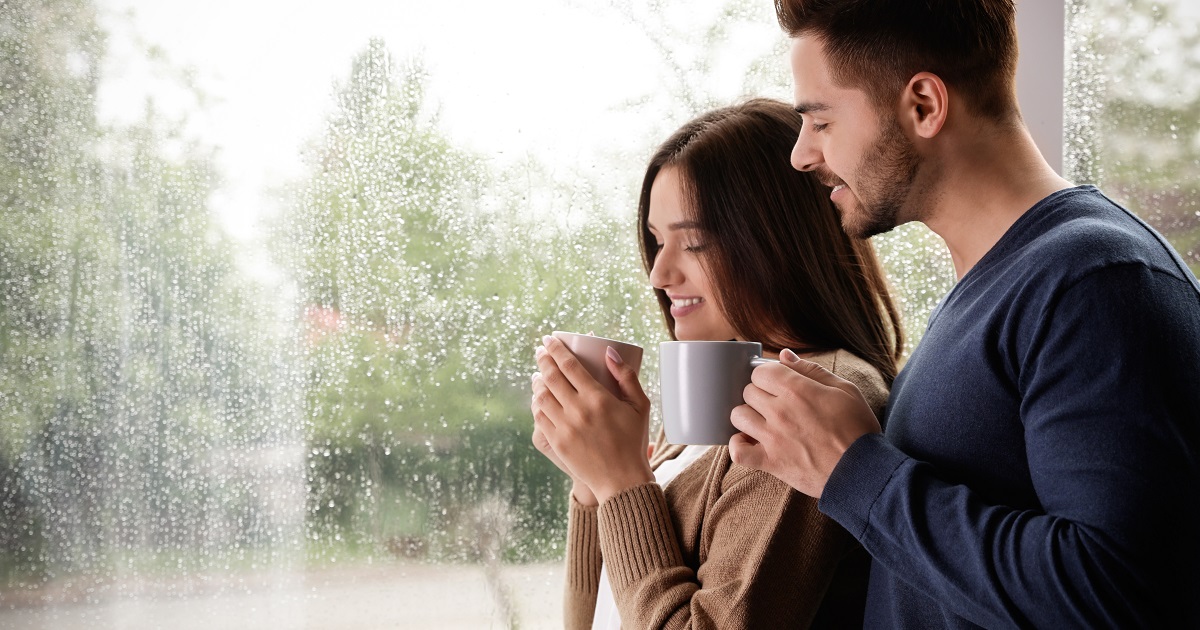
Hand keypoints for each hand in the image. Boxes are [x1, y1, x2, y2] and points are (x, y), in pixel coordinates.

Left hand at [533, 335, 652, 503]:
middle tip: (541, 350)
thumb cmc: (633, 441)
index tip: (549, 339)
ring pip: (541, 396)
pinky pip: (539, 416)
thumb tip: (609, 351)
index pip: (569, 365)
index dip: (556, 349)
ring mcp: (564, 427)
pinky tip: (539, 397)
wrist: (621, 480)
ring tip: (539, 373)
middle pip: (551, 376)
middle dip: (543, 359)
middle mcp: (578, 410)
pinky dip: (537, 403)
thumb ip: (626, 376)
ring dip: (538, 380)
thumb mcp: (640, 406)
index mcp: (598, 399)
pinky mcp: (556, 442)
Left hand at [728, 349, 879, 497]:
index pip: (761, 371)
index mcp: (797, 390)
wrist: (863, 471)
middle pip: (748, 391)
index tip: (778, 383)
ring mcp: (772, 438)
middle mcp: (780, 411)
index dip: (768, 375)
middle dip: (759, 393)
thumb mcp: (844, 390)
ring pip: (738, 416)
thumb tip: (784, 355)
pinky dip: (738, 446)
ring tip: (763, 421)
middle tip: (775, 403)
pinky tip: (750, 441)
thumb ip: (811, 370)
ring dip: (747, 416)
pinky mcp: (771, 462)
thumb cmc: (857, 429)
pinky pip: (738, 452)